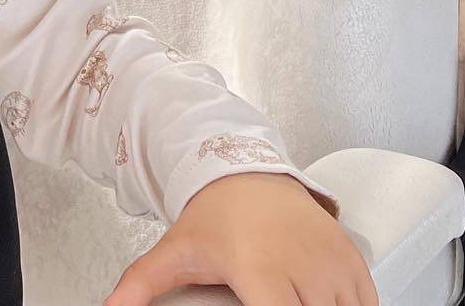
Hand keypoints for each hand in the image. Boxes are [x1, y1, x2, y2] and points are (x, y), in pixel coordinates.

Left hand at [103, 173, 373, 305]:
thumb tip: (109, 305)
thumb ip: (141, 284)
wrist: (247, 172)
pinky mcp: (355, 266)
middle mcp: (303, 268)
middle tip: (268, 301)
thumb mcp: (176, 250)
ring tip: (289, 299)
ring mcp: (333, 267)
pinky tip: (320, 304)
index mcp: (259, 270)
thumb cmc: (215, 215)